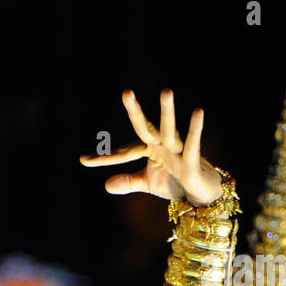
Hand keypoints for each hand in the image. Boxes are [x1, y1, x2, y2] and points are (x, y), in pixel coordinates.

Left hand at [79, 89, 221, 205]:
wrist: (201, 194)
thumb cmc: (175, 183)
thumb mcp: (147, 184)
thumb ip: (128, 182)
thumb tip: (106, 185)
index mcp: (148, 149)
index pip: (124, 152)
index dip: (105, 157)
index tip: (84, 160)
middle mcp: (161, 145)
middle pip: (145, 128)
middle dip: (135, 112)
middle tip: (126, 93)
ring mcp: (177, 151)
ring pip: (170, 130)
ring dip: (168, 112)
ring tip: (166, 91)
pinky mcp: (192, 160)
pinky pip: (193, 143)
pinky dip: (195, 129)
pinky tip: (198, 111)